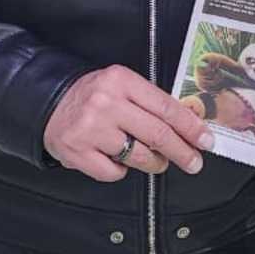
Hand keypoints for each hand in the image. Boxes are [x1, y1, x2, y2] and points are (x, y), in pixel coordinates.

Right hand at [44, 65, 212, 181]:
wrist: (49, 102)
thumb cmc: (93, 96)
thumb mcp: (122, 85)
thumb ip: (150, 102)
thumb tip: (188, 127)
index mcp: (121, 81)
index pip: (166, 107)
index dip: (191, 127)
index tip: (206, 140)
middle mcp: (106, 104)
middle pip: (157, 134)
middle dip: (182, 152)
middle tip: (195, 162)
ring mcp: (91, 130)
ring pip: (139, 157)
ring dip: (155, 163)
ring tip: (157, 161)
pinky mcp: (78, 153)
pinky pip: (114, 172)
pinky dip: (121, 170)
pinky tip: (117, 159)